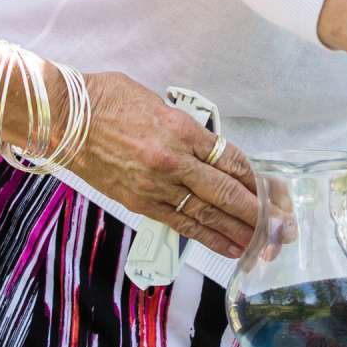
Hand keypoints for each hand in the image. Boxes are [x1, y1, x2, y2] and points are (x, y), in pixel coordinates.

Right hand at [64, 72, 258, 257]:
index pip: (231, 159)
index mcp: (181, 129)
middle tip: (282, 227)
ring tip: (263, 244)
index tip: (271, 191)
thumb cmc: (106, 100)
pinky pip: (181, 223)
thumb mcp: (156, 102)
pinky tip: (227, 247)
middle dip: (258, 211)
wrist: (64, 119)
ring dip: (238, 230)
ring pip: (208, 213)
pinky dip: (207, 236)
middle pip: (227, 191)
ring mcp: (156, 186)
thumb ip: (184, 127)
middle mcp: (174, 161)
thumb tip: (206, 147)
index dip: (254, 179)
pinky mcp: (139, 203)